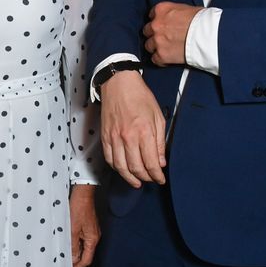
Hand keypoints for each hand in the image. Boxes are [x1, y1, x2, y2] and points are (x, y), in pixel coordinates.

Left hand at [69, 184, 98, 266]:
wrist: (82, 193)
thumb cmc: (79, 209)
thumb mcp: (72, 230)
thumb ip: (73, 246)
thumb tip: (73, 259)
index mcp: (93, 239)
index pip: (87, 259)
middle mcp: (94, 236)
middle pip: (86, 254)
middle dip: (76, 260)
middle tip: (65, 264)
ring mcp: (91, 231)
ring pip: (82, 246)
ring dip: (74, 251)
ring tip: (63, 254)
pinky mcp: (87, 226)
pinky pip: (81, 239)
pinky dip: (74, 243)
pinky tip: (66, 242)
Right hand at [100, 71, 165, 186]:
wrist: (119, 84)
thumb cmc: (140, 97)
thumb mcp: (158, 117)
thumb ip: (159, 141)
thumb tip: (160, 161)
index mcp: (144, 131)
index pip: (151, 162)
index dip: (156, 175)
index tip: (160, 179)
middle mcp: (128, 137)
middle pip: (136, 168)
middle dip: (145, 178)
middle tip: (151, 180)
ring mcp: (114, 138)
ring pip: (121, 167)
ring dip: (130, 178)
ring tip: (137, 182)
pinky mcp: (105, 137)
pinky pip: (109, 158)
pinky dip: (116, 168)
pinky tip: (123, 170)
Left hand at [143, 2, 201, 65]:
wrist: (208, 35)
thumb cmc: (203, 21)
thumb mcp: (187, 9)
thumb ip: (175, 13)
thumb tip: (177, 18)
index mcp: (161, 10)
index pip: (151, 15)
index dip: (157, 21)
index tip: (162, 25)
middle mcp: (156, 24)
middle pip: (147, 31)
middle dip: (154, 34)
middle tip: (164, 38)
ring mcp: (157, 41)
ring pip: (148, 46)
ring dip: (156, 47)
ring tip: (166, 49)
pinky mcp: (161, 55)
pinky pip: (155, 59)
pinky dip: (161, 60)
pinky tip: (168, 58)